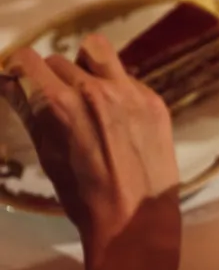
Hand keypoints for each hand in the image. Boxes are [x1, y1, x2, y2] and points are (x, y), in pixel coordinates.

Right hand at [1, 35, 180, 267]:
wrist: (135, 219)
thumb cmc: (82, 194)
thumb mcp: (46, 153)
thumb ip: (29, 111)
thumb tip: (11, 83)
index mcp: (59, 103)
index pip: (28, 59)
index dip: (20, 70)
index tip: (22, 81)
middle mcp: (94, 89)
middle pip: (60, 60)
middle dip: (51, 77)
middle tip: (58, 101)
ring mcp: (129, 92)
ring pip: (97, 51)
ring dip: (85, 64)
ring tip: (88, 90)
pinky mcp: (154, 100)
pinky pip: (127, 76)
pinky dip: (116, 87)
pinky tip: (119, 114)